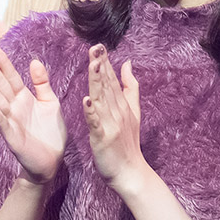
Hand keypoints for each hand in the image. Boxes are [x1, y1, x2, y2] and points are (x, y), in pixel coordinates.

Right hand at [0, 46, 64, 183]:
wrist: (52, 161)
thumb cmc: (50, 133)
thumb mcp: (50, 103)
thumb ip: (42, 83)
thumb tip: (34, 61)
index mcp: (23, 98)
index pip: (11, 77)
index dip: (3, 63)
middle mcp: (14, 107)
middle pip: (0, 85)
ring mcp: (11, 121)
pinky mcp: (11, 136)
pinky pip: (1, 121)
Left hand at [83, 45, 147, 193]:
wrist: (131, 173)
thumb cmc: (128, 144)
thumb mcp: (133, 112)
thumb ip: (130, 88)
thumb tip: (127, 63)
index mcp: (122, 105)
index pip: (112, 80)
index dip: (105, 63)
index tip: (98, 45)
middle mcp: (118, 112)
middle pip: (107, 86)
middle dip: (101, 65)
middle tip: (95, 47)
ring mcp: (111, 124)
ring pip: (102, 99)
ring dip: (97, 82)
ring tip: (93, 64)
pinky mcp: (104, 138)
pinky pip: (96, 123)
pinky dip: (91, 112)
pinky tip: (86, 100)